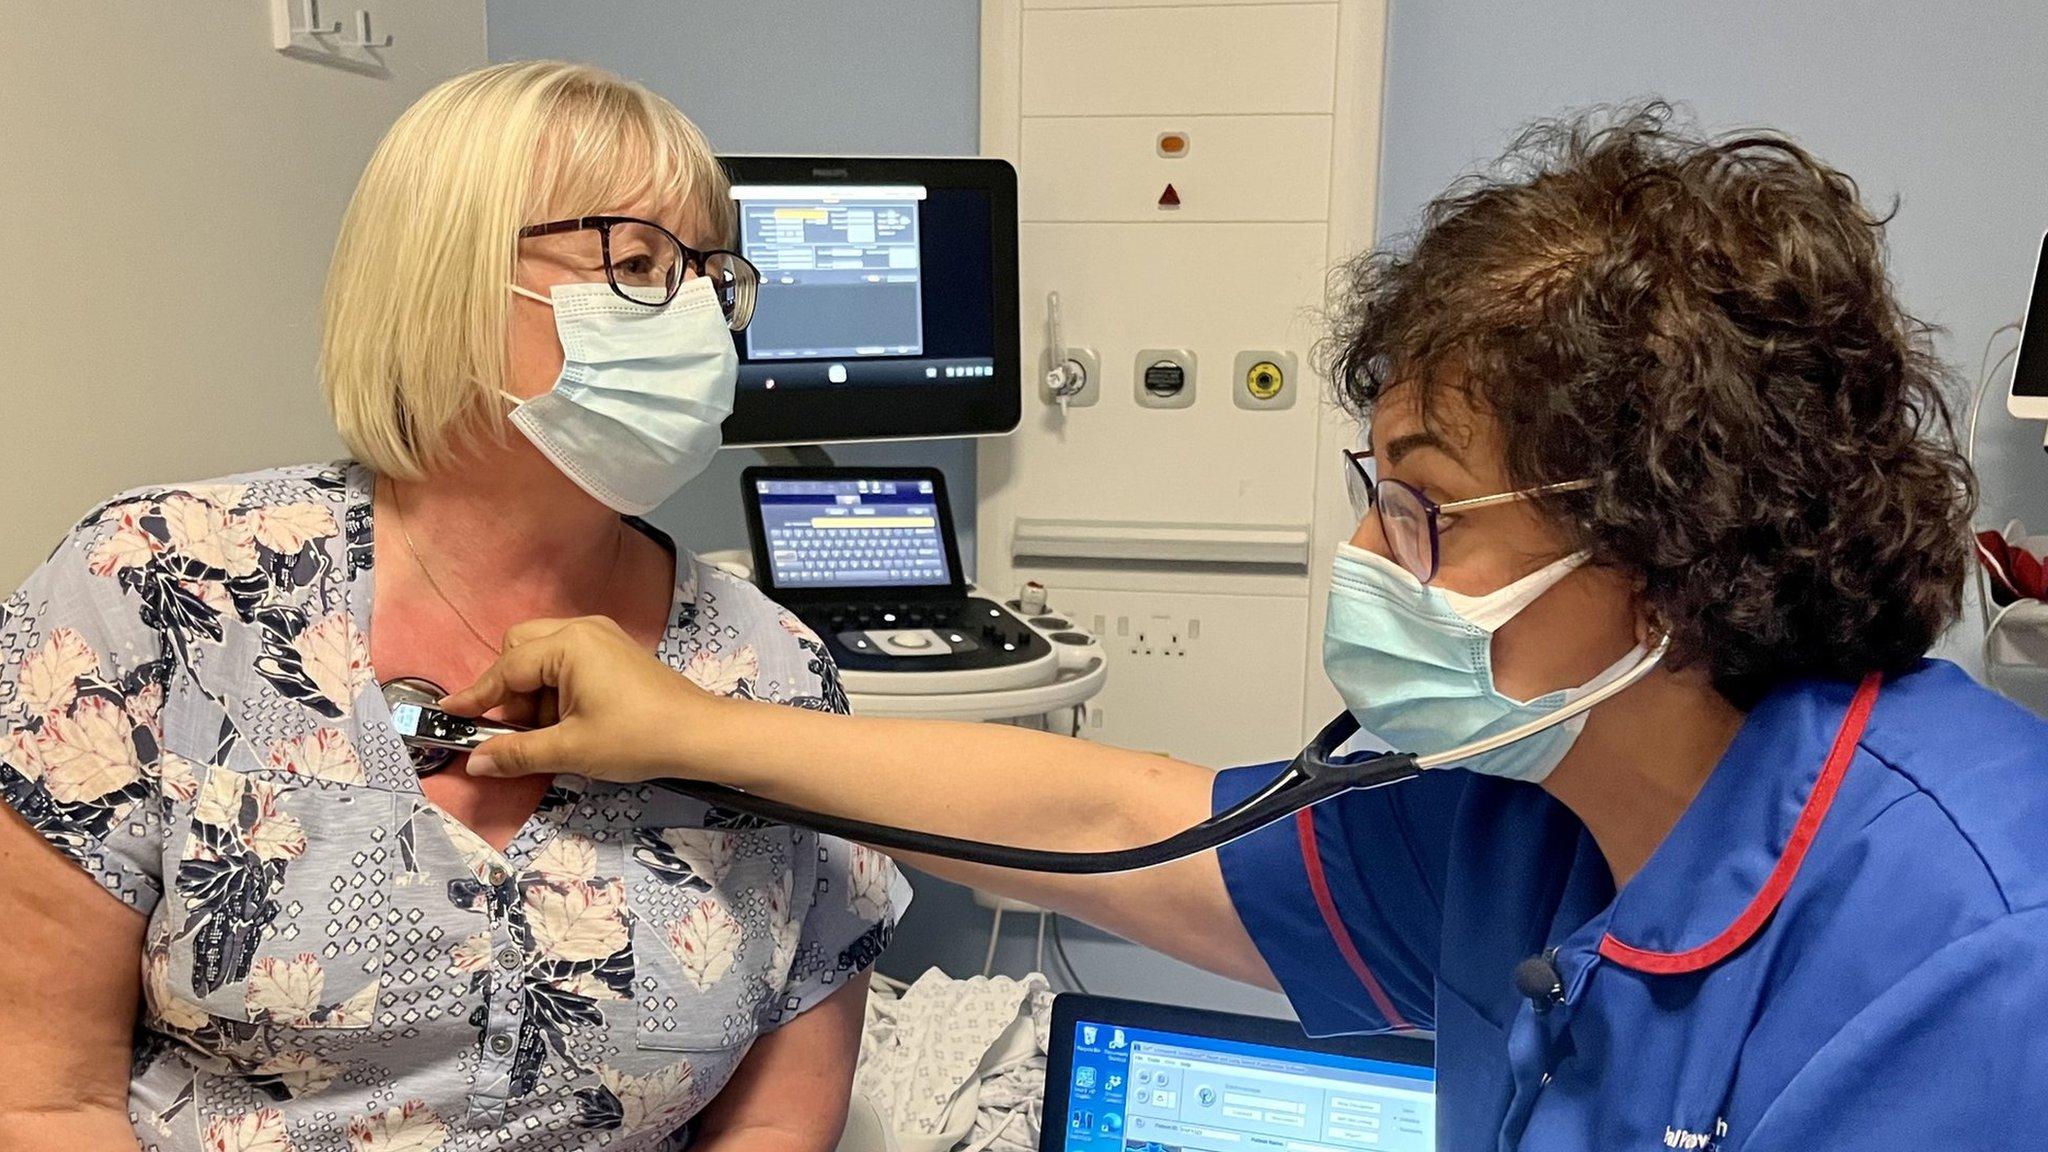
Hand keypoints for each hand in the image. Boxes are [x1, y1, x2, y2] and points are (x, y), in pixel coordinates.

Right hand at [440, 616, 731, 782]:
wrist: (700, 735)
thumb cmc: (637, 738)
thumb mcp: (571, 749)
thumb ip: (518, 753)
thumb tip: (476, 761)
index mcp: (569, 645)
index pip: (506, 669)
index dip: (476, 696)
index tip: (449, 715)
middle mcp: (582, 630)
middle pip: (520, 650)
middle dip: (509, 690)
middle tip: (517, 732)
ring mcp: (601, 637)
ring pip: (543, 657)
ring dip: (534, 694)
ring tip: (551, 734)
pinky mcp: (614, 652)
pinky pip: (567, 663)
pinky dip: (556, 690)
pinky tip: (569, 723)